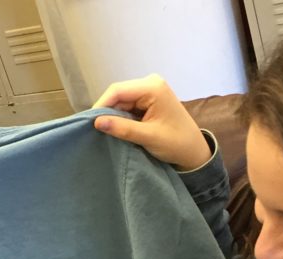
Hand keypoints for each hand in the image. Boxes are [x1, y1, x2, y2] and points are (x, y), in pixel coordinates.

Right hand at [92, 74, 211, 170]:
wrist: (193, 151)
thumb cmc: (176, 143)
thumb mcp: (148, 137)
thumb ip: (122, 128)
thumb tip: (97, 122)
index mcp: (152, 87)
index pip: (118, 91)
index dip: (101, 105)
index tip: (89, 123)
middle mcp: (150, 83)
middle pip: (118, 94)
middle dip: (106, 111)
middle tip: (94, 130)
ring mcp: (149, 90)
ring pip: (121, 101)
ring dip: (113, 115)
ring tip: (104, 131)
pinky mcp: (148, 100)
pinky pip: (127, 106)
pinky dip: (120, 117)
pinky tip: (115, 128)